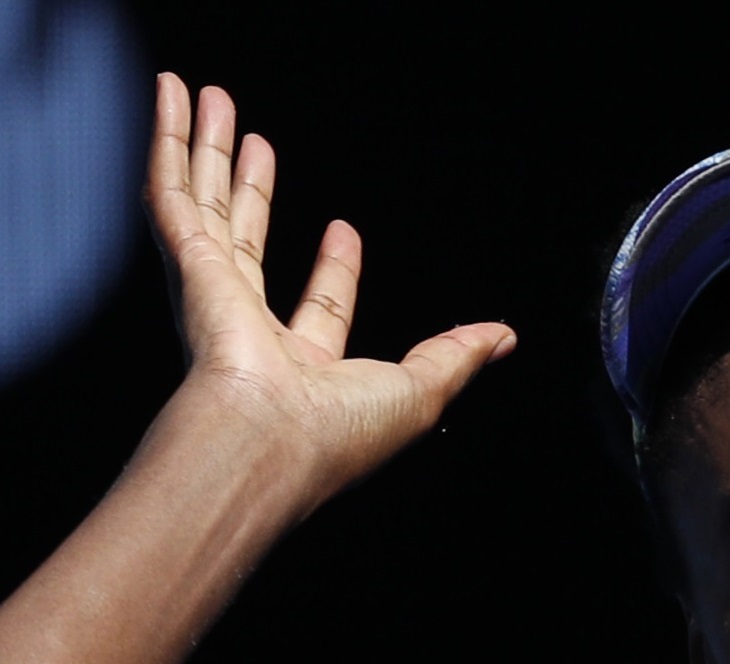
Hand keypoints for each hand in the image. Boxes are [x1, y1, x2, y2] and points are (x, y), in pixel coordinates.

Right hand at [144, 75, 514, 502]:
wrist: (271, 440)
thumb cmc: (340, 432)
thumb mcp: (423, 390)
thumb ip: (459, 355)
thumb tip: (503, 337)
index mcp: (308, 368)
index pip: (322, 305)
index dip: (336, 267)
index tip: (345, 229)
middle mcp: (252, 329)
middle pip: (249, 240)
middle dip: (252, 191)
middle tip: (256, 144)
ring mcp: (213, 295)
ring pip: (205, 204)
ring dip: (207, 149)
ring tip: (211, 100)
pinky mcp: (188, 267)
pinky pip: (172, 193)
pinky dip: (170, 143)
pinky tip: (173, 100)